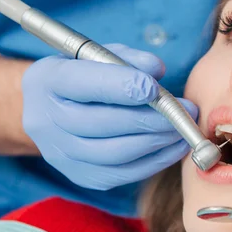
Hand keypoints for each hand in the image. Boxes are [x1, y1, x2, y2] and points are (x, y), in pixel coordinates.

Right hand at [22, 44, 196, 190]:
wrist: (51, 110)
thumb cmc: (83, 75)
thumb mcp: (98, 55)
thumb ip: (127, 58)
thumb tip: (156, 70)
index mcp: (46, 81)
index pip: (84, 84)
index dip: (122, 87)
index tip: (154, 87)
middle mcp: (46, 121)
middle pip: (101, 123)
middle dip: (150, 118)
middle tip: (185, 111)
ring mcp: (60, 154)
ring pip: (114, 154)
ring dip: (157, 142)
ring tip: (184, 128)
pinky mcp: (79, 176)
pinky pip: (122, 173)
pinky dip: (154, 162)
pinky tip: (175, 147)